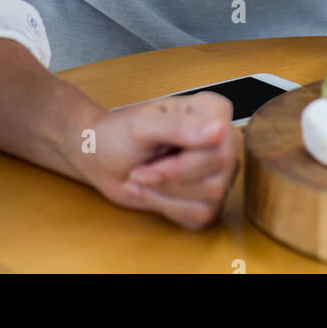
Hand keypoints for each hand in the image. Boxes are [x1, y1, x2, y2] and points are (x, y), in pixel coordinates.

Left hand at [76, 93, 241, 229]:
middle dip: (169, 179)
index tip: (153, 156)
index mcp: (212, 111)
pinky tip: (151, 192)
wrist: (103, 158)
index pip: (219, 147)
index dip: (184, 163)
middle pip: (215, 177)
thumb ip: (179, 128)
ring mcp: (219, 172)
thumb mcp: (142, 126)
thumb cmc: (120, 134)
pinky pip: (201, 216)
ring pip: (210, 199)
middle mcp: (224, 141)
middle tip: (139, 171)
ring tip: (141, 178)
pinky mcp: (209, 198)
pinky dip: (168, 208)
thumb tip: (220, 129)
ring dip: (165, 194)